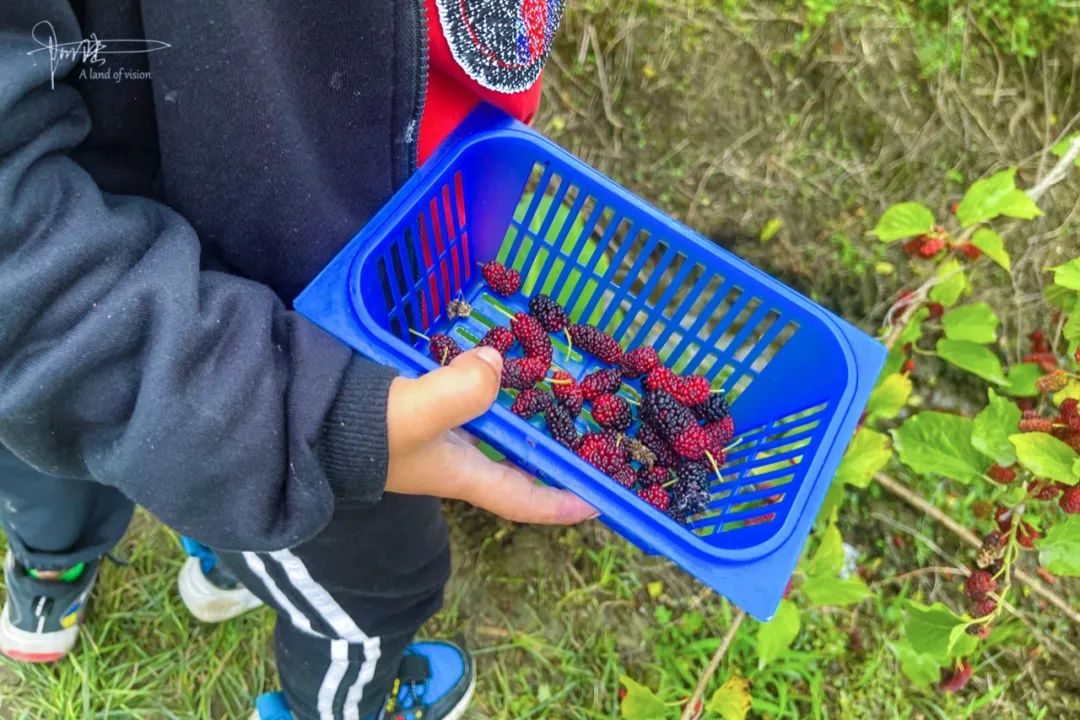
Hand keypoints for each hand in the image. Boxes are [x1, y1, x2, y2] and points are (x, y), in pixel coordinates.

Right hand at [384, 346, 597, 523]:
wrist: (307, 417)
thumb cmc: (364, 430)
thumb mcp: (417, 413)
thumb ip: (463, 391)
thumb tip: (497, 363)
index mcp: (461, 473)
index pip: (520, 499)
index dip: (558, 505)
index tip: (596, 505)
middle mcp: (454, 459)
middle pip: (514, 465)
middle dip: (550, 458)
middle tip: (587, 441)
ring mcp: (436, 435)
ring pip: (494, 431)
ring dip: (524, 419)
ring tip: (557, 396)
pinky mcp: (419, 409)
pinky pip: (471, 401)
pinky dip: (491, 388)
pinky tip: (500, 364)